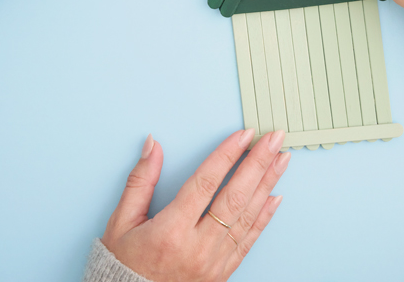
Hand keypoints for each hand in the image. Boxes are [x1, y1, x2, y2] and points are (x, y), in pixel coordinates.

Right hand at [102, 129, 288, 281]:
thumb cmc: (124, 267)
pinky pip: (248, 241)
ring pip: (247, 216)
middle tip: (274, 138)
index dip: (228, 155)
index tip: (245, 134)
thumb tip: (154, 146)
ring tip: (282, 159)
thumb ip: (140, 181)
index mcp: (171, 231)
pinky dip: (264, 217)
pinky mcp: (221, 273)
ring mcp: (213, 262)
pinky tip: (276, 196)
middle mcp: (197, 247)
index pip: (206, 182)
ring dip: (267, 184)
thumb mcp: (121, 223)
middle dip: (258, 162)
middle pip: (235, 196)